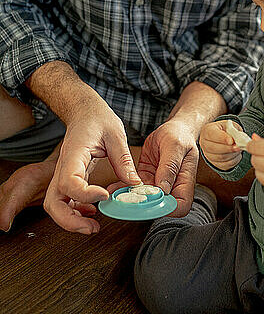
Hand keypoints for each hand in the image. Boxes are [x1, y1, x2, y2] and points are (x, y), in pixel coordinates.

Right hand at [43, 97, 140, 233]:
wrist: (85, 111)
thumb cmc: (98, 118)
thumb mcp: (115, 134)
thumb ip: (123, 160)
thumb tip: (134, 184)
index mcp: (74, 154)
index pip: (70, 182)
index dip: (85, 194)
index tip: (105, 196)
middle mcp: (64, 167)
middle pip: (53, 202)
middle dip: (69, 221)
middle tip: (92, 227)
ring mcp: (64, 174)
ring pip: (55, 205)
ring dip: (71, 220)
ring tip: (93, 226)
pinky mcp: (70, 178)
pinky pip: (66, 200)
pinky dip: (75, 211)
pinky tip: (93, 212)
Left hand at [109, 119, 198, 217]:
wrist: (173, 128)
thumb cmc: (179, 135)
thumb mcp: (175, 146)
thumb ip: (170, 167)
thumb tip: (164, 189)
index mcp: (185, 181)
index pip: (180, 205)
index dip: (167, 209)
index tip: (151, 203)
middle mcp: (172, 186)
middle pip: (159, 205)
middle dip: (143, 206)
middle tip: (127, 202)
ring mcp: (158, 183)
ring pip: (144, 198)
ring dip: (130, 199)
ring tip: (116, 196)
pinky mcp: (146, 177)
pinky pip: (135, 186)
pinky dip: (124, 188)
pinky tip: (115, 187)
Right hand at [199, 120, 242, 170]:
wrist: (224, 137)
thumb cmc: (226, 130)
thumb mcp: (231, 126)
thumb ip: (234, 131)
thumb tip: (238, 140)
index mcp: (207, 130)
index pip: (212, 134)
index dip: (222, 138)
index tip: (232, 141)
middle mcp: (204, 143)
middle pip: (213, 148)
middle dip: (228, 148)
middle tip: (238, 147)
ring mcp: (208, 155)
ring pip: (220, 157)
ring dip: (232, 154)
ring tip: (239, 149)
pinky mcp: (215, 163)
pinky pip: (225, 164)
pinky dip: (233, 160)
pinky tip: (236, 154)